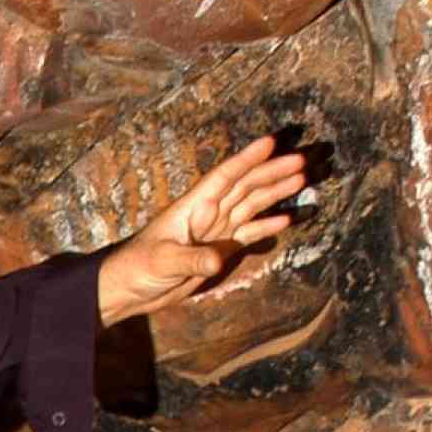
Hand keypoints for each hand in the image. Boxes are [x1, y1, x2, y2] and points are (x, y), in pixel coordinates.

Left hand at [97, 136, 308, 325]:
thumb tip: (217, 260)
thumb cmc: (137, 267)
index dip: (248, 159)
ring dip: (276, 193)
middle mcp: (208, 213)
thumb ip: (192, 259)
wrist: (128, 289)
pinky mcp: (219, 251)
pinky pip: (248, 234)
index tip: (272, 142)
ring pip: (251, 205)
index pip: (225, 177)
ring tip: (302, 180)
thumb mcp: (163, 261)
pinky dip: (267, 226)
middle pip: (246, 186)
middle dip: (273, 172)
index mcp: (193, 207)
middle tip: (302, 161)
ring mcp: (215, 231)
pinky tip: (287, 219)